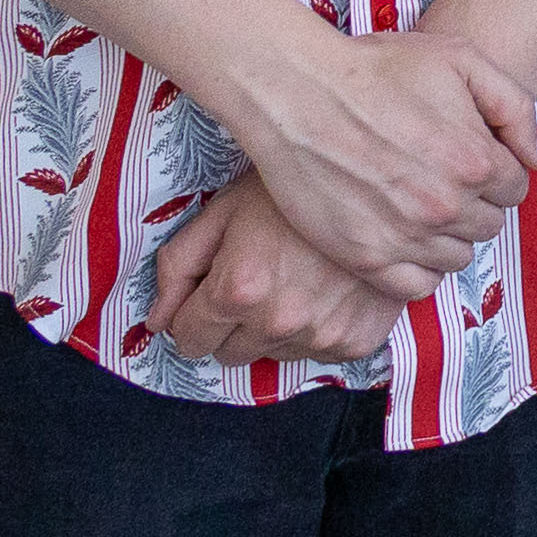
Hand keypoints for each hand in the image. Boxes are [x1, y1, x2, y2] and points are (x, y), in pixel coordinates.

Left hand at [151, 171, 404, 370]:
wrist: (381, 181)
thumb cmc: (293, 188)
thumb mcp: (224, 210)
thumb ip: (179, 266)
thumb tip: (155, 321)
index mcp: (238, 289)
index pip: (187, 338)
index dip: (192, 314)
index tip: (209, 293)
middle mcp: (278, 322)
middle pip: (228, 354)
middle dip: (231, 325)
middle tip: (255, 281)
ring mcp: (320, 336)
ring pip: (271, 355)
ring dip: (273, 329)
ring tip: (295, 280)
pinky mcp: (356, 342)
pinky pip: (316, 354)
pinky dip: (315, 331)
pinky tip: (326, 291)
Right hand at [215, 27, 536, 299]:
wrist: (297, 93)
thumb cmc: (376, 70)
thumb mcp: (459, 59)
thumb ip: (513, 108)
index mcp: (474, 160)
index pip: (515, 188)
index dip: (495, 171)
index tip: (469, 158)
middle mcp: (445, 206)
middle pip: (489, 224)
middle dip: (474, 202)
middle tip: (440, 178)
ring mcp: (405, 237)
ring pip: (457, 257)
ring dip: (447, 236)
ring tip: (418, 204)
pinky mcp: (366, 258)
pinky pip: (416, 288)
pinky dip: (418, 269)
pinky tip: (403, 237)